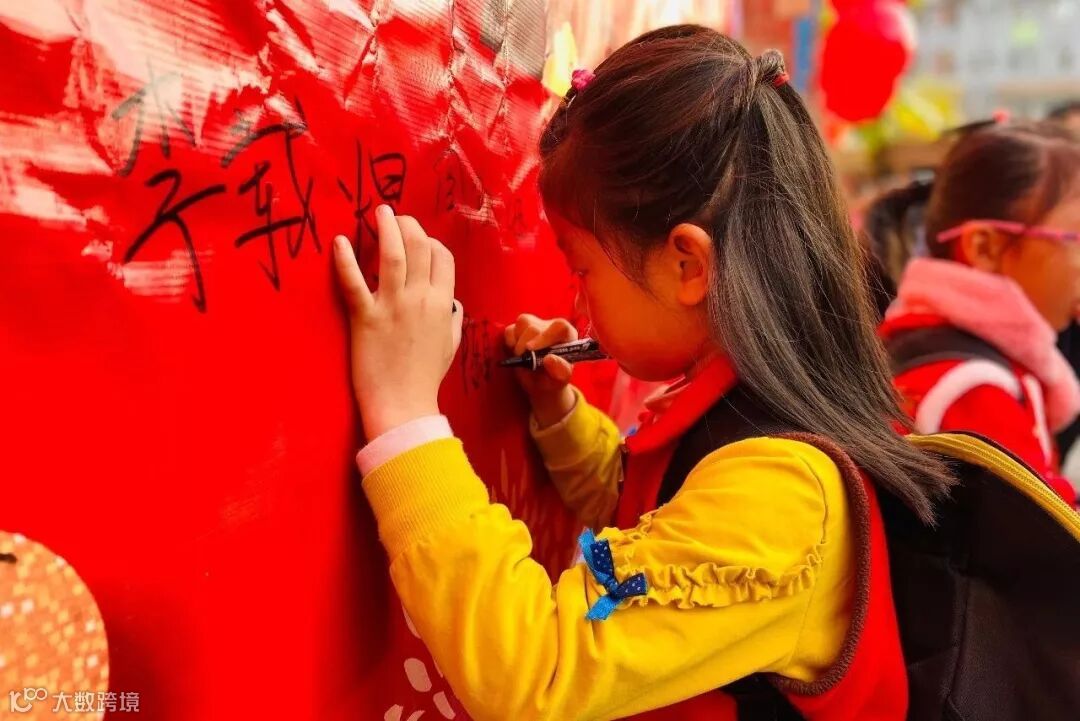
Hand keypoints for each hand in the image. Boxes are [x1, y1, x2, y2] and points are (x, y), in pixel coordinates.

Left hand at [334, 205, 461, 439]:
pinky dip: (345, 260)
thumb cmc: (425, 377)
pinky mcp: (365, 318)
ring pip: (392, 256)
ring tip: (379, 212)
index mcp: (441, 304)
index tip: (419, 237)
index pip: (442, 258)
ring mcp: (392, 307)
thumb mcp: (451, 345)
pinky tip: (339, 242)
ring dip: (386, 228)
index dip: (431, 241)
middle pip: (419, 248)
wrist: (403, 405)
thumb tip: (452, 301)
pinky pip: (354, 283)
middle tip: (394, 216)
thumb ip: (452, 317)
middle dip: (408, 226)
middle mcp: (420, 299)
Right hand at [504, 314, 577, 427]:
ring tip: (523, 358)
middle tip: (525, 362)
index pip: (560, 327)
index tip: (530, 349)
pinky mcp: (519, 328)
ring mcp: (535, 325)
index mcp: (567, 336)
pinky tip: (516, 353)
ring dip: (518, 344)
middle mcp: (551, 327)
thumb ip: (559, 371)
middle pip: (535, 327)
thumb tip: (549, 359)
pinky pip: (510, 329)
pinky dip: (510, 342)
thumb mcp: (558, 381)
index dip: (545, 337)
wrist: (539, 384)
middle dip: (525, 345)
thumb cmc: (552, 380)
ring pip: (523, 323)